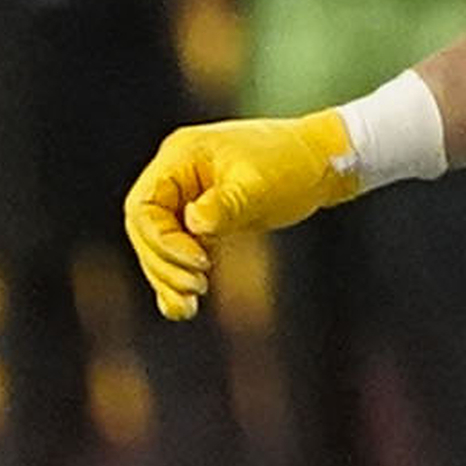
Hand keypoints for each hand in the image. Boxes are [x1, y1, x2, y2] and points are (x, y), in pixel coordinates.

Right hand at [122, 112, 360, 319]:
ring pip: (158, 246)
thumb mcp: (260, 185)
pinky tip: (183, 308)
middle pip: (145, 230)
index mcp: (181, 157)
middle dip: (164, 264)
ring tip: (190, 306)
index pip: (144, 206)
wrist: (321, 163)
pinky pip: (177, 252)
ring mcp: (186, 198)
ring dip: (167, 278)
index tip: (200, 262)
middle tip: (197, 289)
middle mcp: (176, 176)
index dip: (163, 240)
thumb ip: (225, 205)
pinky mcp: (200, 220)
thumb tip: (194, 224)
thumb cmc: (292, 164)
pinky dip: (177, 279)